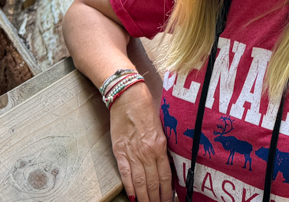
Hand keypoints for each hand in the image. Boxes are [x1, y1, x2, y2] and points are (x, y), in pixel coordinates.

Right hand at [109, 82, 173, 201]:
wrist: (128, 97)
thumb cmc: (146, 109)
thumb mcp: (161, 128)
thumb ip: (162, 147)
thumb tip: (165, 165)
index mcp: (160, 146)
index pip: (165, 176)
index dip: (167, 192)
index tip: (168, 200)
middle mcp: (147, 152)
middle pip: (152, 183)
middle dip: (156, 198)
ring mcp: (133, 153)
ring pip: (140, 182)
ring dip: (144, 197)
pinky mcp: (120, 151)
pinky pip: (125, 173)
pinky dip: (129, 187)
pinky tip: (133, 197)